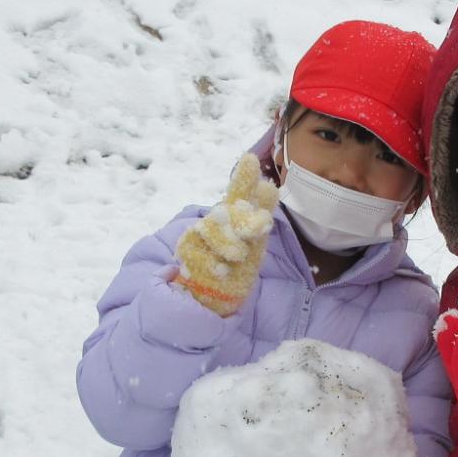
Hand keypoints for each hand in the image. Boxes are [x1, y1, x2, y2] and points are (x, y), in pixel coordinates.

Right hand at [174, 155, 278, 315]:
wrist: (215, 298)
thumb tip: (271, 186)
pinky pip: (196, 252)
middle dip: (245, 218)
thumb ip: (259, 215)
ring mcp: (198, 236)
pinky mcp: (186, 252)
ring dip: (228, 243)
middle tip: (263, 225)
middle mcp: (216, 222)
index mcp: (235, 217)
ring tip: (239, 256)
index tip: (250, 159)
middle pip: (228, 211)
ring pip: (210, 229)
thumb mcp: (255, 244)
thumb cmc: (235, 267)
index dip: (244, 177)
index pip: (240, 193)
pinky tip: (222, 270)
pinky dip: (211, 262)